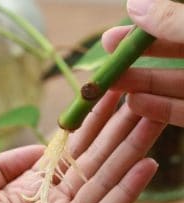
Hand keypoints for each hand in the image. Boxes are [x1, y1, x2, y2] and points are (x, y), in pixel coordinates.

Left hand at [0, 91, 163, 202]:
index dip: (89, 123)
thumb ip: (6, 164)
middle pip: (92, 162)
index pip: (69, 151)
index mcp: (30, 190)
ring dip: (130, 153)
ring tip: (152, 122)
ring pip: (104, 184)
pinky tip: (146, 166)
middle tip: (142, 99)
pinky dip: (126, 192)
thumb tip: (42, 146)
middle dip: (117, 130)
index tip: (108, 95)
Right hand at [102, 0, 183, 126]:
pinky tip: (135, 104)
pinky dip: (158, 107)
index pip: (170, 26)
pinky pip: (180, 110)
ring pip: (170, 86)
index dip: (140, 33)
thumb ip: (172, 21)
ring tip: (113, 85)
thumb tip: (134, 5)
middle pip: (168, 57)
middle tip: (107, 65)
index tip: (109, 38)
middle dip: (135, 61)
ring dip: (140, 86)